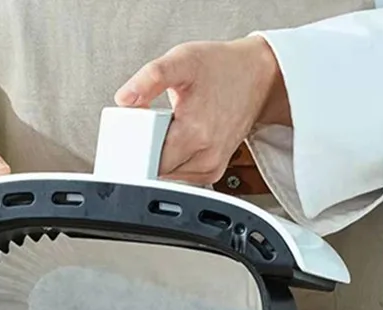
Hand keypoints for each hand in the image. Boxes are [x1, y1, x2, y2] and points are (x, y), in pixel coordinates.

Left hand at [115, 36, 289, 184]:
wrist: (258, 77)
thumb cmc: (222, 68)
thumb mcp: (183, 61)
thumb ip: (150, 78)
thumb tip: (124, 98)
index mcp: (195, 134)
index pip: (148, 162)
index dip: (135, 147)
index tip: (137, 132)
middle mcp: (205, 158)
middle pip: (156, 170)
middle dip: (147, 151)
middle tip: (155, 125)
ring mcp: (210, 168)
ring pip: (167, 176)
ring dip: (161, 157)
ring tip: (170, 130)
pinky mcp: (213, 172)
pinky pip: (181, 175)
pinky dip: (174, 161)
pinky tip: (179, 140)